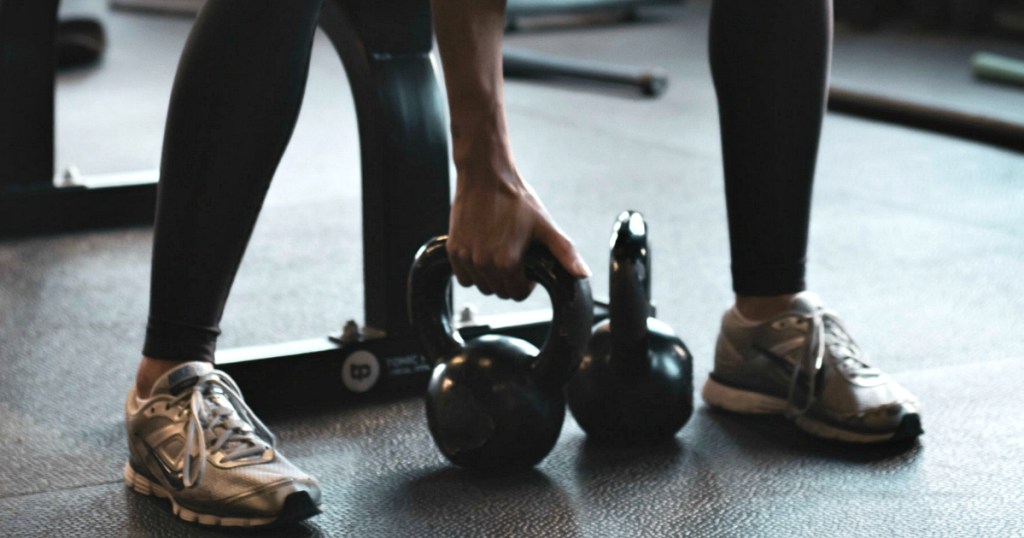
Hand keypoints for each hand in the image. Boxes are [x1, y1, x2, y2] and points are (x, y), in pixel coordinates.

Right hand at [448, 166, 590, 300]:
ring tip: (499, 253)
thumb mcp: (545, 226)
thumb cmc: (516, 199)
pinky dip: (472, 271)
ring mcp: (466, 257)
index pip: (518, 294)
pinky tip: (482, 253)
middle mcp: (483, 263)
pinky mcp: (453, 250)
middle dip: (510, 281)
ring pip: (481, 286)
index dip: (527, 282)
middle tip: (515, 257)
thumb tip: (584, 275)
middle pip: (500, 292)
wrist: (485, 176)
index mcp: (507, 262)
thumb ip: (565, 253)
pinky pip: (463, 277)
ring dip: (491, 277)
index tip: (527, 264)